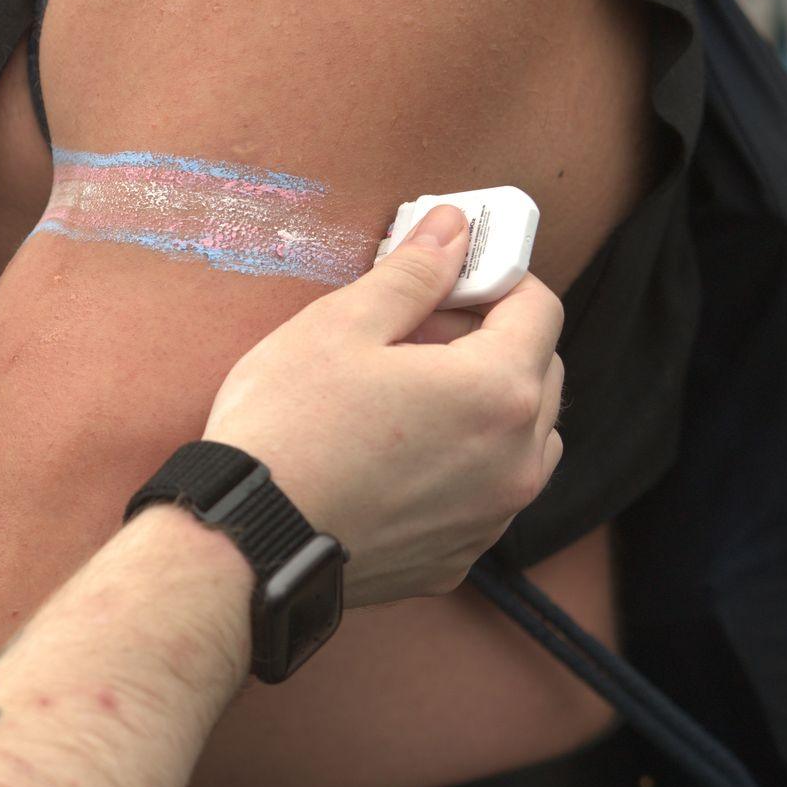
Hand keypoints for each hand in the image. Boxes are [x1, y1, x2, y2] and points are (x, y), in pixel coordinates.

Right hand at [203, 205, 564, 606]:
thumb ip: (412, 273)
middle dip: (488, 341)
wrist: (247, 541)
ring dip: (485, 408)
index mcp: (497, 390)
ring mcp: (491, 517)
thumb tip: (452, 228)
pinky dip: (461, 468)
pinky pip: (485, 496)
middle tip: (409, 336)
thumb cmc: (286, 429)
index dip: (495, 279)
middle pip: (539, 372)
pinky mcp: (458, 558)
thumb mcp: (339, 326)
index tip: (448, 278)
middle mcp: (516, 460)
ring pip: (524, 440)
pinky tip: (393, 460)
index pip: (540, 308)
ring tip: (405, 403)